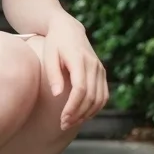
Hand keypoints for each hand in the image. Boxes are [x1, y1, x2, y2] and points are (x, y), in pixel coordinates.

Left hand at [42, 12, 108, 131]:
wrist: (68, 29)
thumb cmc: (54, 43)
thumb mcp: (49, 55)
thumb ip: (53, 74)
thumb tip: (57, 95)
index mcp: (79, 60)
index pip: (80, 89)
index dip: (73, 107)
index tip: (62, 119)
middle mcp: (93, 65)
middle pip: (90, 97)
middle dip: (78, 114)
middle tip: (63, 125)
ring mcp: (100, 69)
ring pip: (99, 98)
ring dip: (86, 114)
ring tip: (71, 122)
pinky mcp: (102, 73)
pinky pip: (103, 95)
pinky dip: (95, 108)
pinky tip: (83, 115)